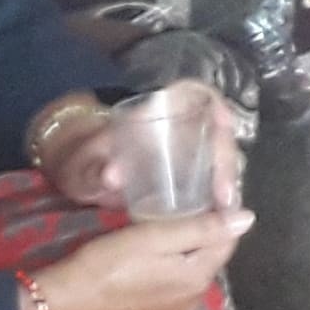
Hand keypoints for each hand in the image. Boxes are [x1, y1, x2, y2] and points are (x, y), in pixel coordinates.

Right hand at [28, 204, 251, 309]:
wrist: (60, 306)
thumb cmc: (104, 265)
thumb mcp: (151, 237)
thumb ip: (200, 228)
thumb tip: (248, 218)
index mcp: (197, 279)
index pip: (226, 241)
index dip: (221, 216)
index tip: (208, 194)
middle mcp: (192, 302)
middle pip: (208, 259)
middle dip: (202, 235)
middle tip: (182, 208)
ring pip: (189, 276)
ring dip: (184, 256)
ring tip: (165, 231)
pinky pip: (170, 292)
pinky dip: (167, 275)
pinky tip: (148, 263)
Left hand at [39, 81, 246, 215]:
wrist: (80, 180)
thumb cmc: (84, 163)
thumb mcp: (83, 164)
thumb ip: (94, 169)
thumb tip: (113, 175)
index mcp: (155, 114)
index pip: (196, 94)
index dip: (216, 104)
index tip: (225, 125)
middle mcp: (179, 128)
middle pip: (217, 131)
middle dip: (227, 161)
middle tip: (224, 196)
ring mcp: (187, 152)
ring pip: (220, 157)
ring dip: (229, 181)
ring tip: (226, 210)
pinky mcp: (189, 176)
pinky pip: (213, 178)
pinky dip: (220, 194)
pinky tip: (219, 215)